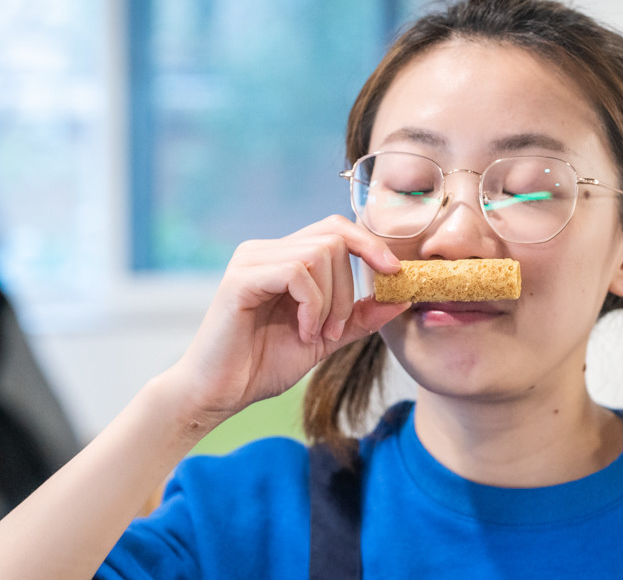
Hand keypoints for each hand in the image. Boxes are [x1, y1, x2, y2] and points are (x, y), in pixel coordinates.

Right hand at [168, 215, 407, 424]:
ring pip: (319, 254)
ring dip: (331, 301)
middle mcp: (266, 251)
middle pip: (334, 239)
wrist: (218, 395)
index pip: (336, 229)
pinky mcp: (240, 278)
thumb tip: (403, 297)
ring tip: (316, 334)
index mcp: (284, 258)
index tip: (394, 273)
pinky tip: (302, 332)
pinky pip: (297, 272)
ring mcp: (251, 260)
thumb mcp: (325, 338)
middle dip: (349, 289)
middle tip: (336, 330)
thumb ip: (360, 317)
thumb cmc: (263, 365)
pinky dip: (311, 305)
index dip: (369, 244)